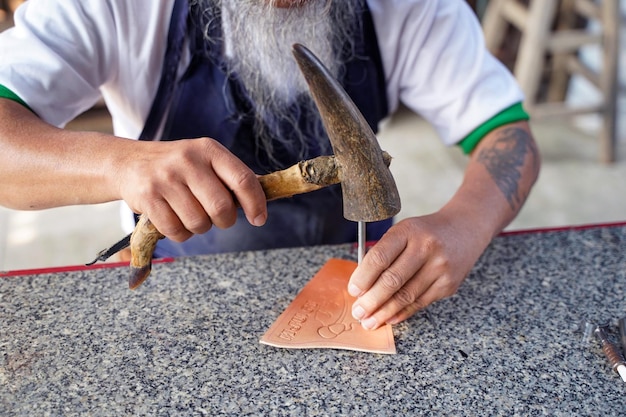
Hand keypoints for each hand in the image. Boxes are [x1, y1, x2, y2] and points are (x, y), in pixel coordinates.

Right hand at [117, 138, 266, 241]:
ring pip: (199, 223)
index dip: (256, 203)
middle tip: (218, 218)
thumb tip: (263, 201)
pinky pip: (176, 231)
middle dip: (225, 220)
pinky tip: (174, 219)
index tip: (259, 219)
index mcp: (209, 150)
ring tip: (190, 213)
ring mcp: (165, 179)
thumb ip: (231, 177)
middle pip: (221, 208)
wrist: (128, 163)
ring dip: (200, 227)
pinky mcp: (147, 197)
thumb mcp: (204, 160)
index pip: (243, 179)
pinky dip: (180, 233)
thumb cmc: (178, 167)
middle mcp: (188, 161)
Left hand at [347, 214, 488, 328]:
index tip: (353, 291)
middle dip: (371, 300)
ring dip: (384, 312)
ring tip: (370, 321)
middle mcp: (426, 248)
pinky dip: (402, 312)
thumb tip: (362, 286)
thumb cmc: (425, 233)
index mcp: (408, 231)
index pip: (380, 257)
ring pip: (406, 296)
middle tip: (358, 312)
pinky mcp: (449, 284)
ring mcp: (440, 267)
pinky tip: (389, 318)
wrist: (464, 229)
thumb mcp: (403, 231)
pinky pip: (420, 302)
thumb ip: (384, 253)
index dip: (363, 277)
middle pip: (392, 280)